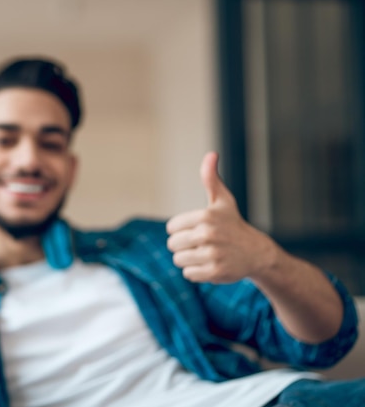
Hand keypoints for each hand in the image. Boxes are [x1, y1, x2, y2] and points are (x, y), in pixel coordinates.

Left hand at [166, 152, 276, 282]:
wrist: (257, 253)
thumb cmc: (233, 224)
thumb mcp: (223, 200)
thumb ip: (211, 178)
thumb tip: (211, 154)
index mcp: (205, 216)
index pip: (171, 228)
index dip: (181, 230)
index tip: (196, 230)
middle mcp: (208, 234)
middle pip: (172, 245)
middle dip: (183, 246)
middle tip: (201, 244)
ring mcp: (212, 254)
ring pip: (178, 260)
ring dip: (188, 260)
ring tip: (205, 254)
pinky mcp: (214, 272)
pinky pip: (188, 274)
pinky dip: (196, 272)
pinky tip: (210, 265)